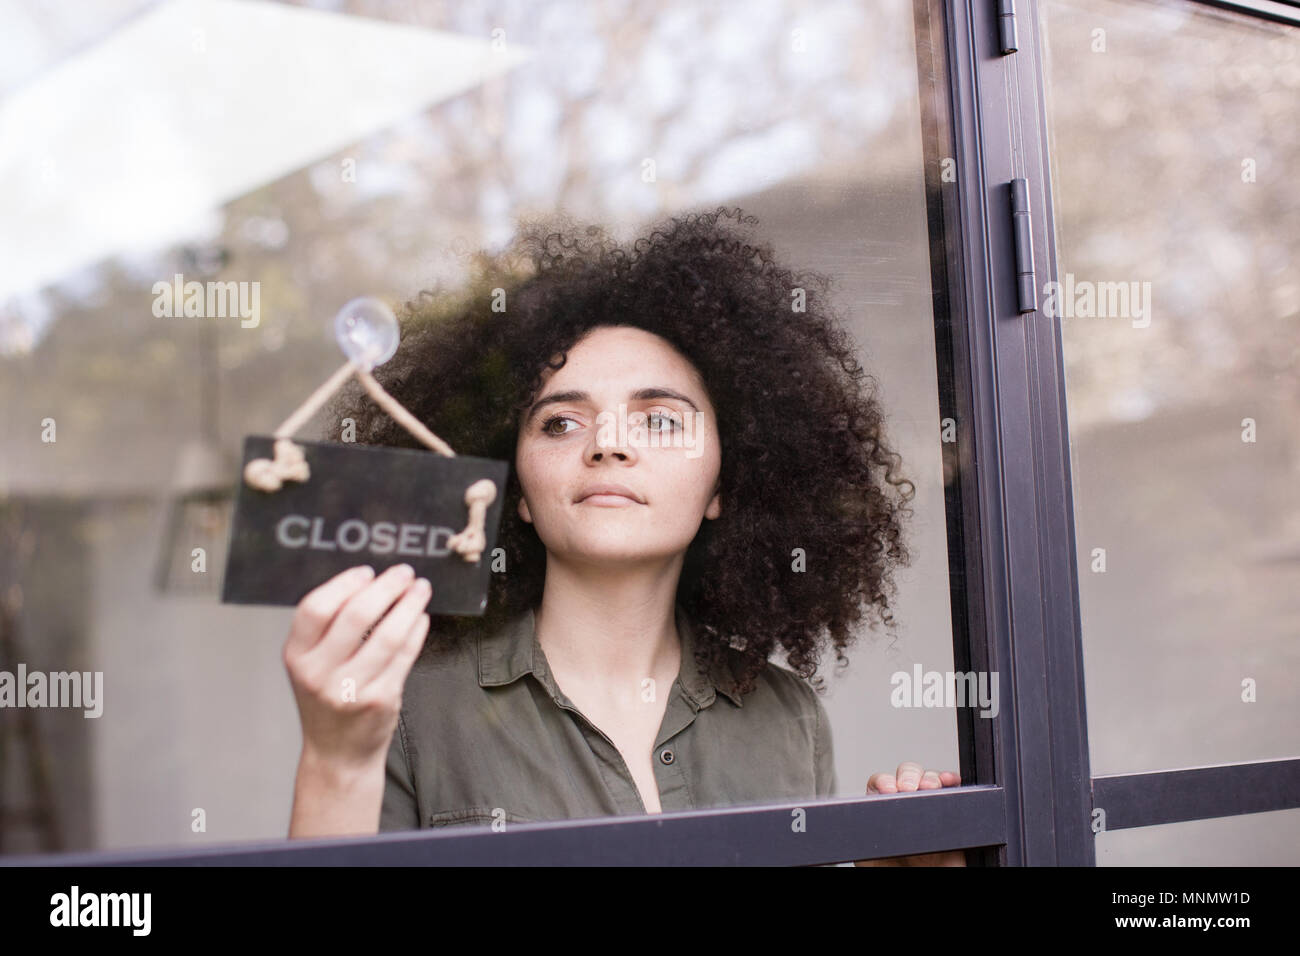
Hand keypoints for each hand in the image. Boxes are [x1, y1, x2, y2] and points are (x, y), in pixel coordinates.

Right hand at [283, 563, 430, 774]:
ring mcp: (350, 689)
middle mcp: (319, 673)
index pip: (315, 608)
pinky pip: (404, 655)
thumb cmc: (328, 700)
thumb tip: (367, 581)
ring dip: (409, 605)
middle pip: (355, 615)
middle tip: (403, 573)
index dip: (344, 584)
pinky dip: (416, 631)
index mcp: (297, 656)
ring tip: (420, 590)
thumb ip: (328, 629)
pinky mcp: (380, 699)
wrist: (338, 753)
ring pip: (387, 634)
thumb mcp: (312, 664)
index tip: (367, 571)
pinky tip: (421, 618)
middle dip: (386, 587)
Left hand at [854, 761, 965, 866]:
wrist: (918, 883)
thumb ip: (870, 834)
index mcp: (882, 811)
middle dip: (908, 776)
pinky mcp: (950, 816)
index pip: (881, 783)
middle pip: (907, 775)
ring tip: (930, 786)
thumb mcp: (871, 855)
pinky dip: (952, 781)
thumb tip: (870, 819)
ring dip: (930, 777)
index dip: (884, 781)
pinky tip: (949, 780)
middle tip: (908, 788)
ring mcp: (928, 809)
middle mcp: (905, 806)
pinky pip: (953, 792)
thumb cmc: (891, 869)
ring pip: (929, 779)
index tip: (888, 790)